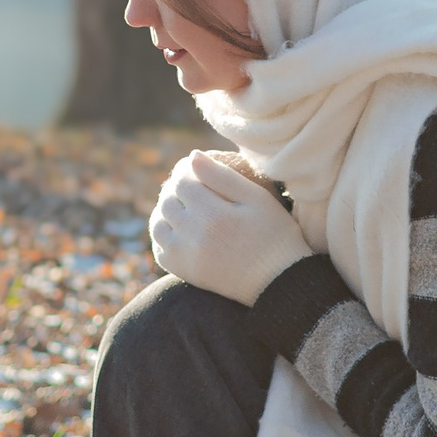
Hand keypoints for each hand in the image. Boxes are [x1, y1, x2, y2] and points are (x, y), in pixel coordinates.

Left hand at [147, 151, 313, 305]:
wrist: (279, 280)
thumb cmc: (274, 234)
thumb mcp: (257, 198)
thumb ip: (223, 176)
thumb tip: (192, 156)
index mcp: (214, 215)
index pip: (182, 183)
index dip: (183, 170)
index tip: (190, 165)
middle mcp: (195, 237)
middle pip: (167, 202)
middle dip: (174, 188)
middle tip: (187, 182)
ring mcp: (186, 258)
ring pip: (158, 225)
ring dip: (164, 210)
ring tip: (181, 203)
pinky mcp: (185, 273)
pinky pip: (160, 250)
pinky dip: (163, 235)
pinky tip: (178, 227)